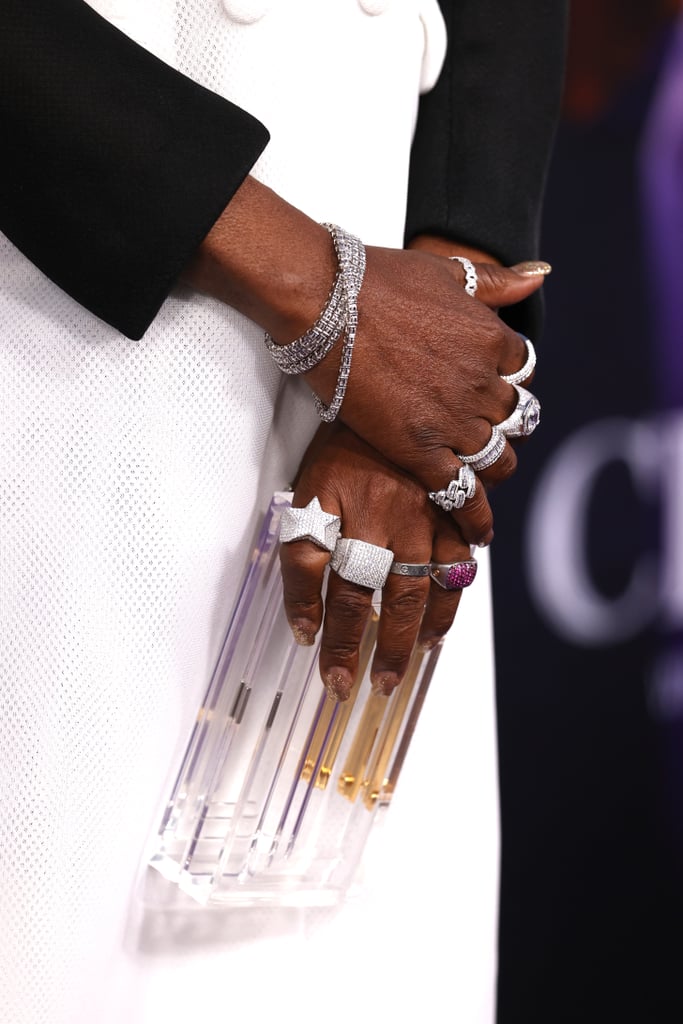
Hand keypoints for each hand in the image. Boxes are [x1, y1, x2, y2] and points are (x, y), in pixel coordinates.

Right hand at [185, 178, 545, 543]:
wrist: (328, 305)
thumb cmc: (377, 281)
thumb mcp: (446, 272)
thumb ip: (494, 281)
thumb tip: (539, 276)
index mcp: (491, 339)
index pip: (523, 370)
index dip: (509, 381)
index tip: (497, 389)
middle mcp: (482, 384)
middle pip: (516, 419)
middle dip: (506, 427)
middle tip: (490, 436)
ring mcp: (454, 422)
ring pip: (497, 459)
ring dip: (495, 469)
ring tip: (486, 480)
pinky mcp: (422, 452)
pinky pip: (463, 493)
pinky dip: (475, 517)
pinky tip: (478, 533)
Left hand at [279, 422, 473, 700]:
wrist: (389, 389)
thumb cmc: (342, 448)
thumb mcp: (308, 493)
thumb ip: (301, 559)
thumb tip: (304, 624)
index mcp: (344, 513)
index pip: (329, 588)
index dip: (326, 633)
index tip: (326, 667)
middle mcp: (386, 520)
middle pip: (378, 599)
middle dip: (370, 648)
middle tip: (365, 684)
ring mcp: (425, 516)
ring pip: (422, 589)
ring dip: (414, 633)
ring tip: (402, 665)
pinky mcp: (455, 509)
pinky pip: (460, 563)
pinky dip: (451, 598)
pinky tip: (440, 625)